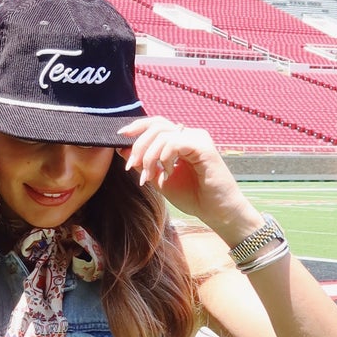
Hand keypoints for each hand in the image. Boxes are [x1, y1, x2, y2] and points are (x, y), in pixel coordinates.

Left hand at [118, 117, 259, 243]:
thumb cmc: (194, 197)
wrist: (217, 213)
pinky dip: (165, 158)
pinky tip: (168, 173)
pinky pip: (175, 143)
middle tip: (133, 168)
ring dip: (149, 157)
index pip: (156, 123)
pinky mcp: (204, 146)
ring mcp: (198, 138)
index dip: (137, 126)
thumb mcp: (160, 180)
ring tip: (150, 177)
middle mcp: (190, 135)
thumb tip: (122, 149)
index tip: (119, 137)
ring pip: (163, 135)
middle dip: (139, 146)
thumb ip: (144, 164)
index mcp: (181, 140)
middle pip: (156, 126)